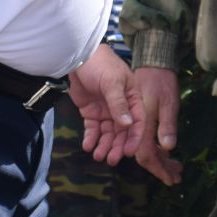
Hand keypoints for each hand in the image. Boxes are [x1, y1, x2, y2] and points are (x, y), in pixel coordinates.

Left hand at [68, 46, 180, 184]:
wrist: (79, 56)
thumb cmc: (101, 65)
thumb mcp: (112, 83)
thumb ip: (119, 104)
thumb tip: (127, 124)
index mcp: (132, 98)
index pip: (138, 121)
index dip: (134, 137)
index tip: (129, 152)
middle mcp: (121, 107)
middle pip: (122, 131)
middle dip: (117, 146)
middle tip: (111, 159)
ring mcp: (106, 110)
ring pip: (108, 133)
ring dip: (104, 145)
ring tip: (98, 156)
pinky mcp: (91, 112)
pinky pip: (93, 129)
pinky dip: (91, 138)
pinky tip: (88, 146)